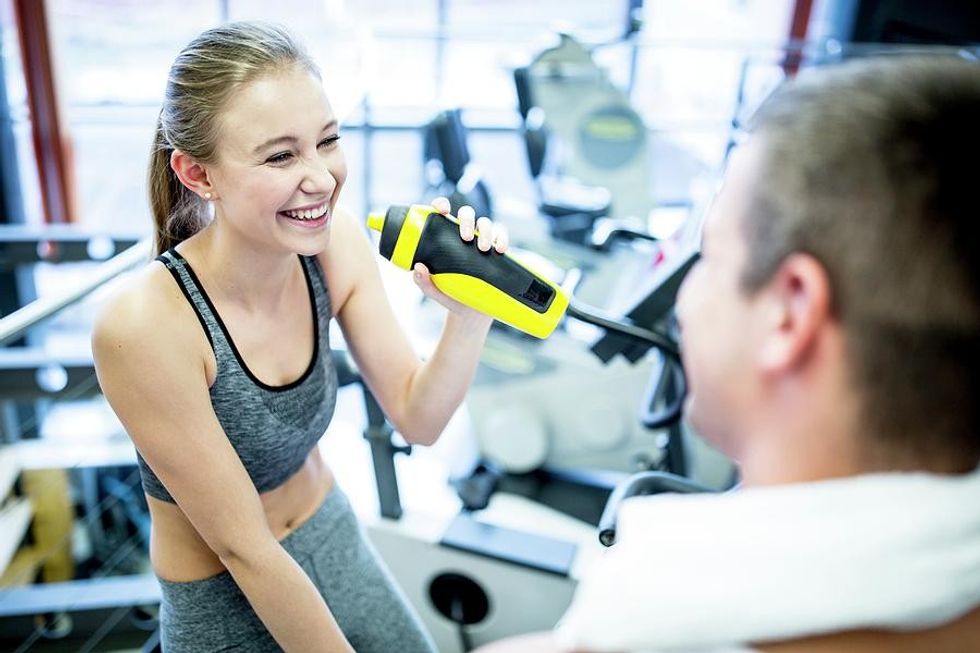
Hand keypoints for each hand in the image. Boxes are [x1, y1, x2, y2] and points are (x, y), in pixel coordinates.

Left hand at [412, 197, 508, 317]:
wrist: (474, 314)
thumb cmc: (452, 298)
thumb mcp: (435, 292)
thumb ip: (424, 282)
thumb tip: (419, 267)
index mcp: (447, 239)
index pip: (443, 214)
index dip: (442, 204)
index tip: (442, 209)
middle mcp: (465, 237)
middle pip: (467, 214)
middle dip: (467, 220)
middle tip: (465, 237)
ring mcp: (482, 243)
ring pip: (486, 224)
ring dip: (486, 231)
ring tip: (484, 248)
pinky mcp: (498, 253)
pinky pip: (502, 237)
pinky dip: (503, 239)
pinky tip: (501, 249)